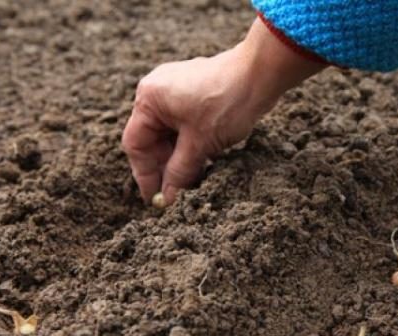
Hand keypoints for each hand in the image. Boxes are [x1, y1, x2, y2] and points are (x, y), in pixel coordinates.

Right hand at [122, 17, 325, 204]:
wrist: (261, 74)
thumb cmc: (227, 103)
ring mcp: (176, 90)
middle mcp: (157, 92)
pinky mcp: (195, 93)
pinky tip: (203, 163)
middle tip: (177, 195)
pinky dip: (191, 145)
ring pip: (171, 135)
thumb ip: (179, 172)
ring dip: (180, 159)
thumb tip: (166, 198)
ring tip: (193, 181)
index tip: (155, 199)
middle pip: (152, 140)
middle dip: (165, 168)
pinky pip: (185, 126)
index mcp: (148, 99)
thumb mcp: (200, 144)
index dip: (145, 175)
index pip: (136, 145)